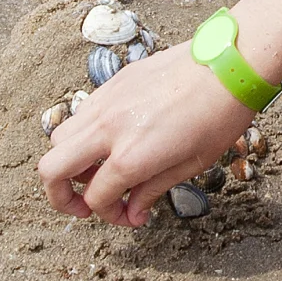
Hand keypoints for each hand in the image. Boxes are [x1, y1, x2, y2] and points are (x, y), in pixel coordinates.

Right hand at [37, 41, 255, 226]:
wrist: (229, 63)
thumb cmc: (219, 115)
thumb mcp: (190, 165)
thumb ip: (152, 190)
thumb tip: (133, 214)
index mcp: (131, 156)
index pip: (96, 198)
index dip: (110, 215)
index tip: (130, 216)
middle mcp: (109, 129)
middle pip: (52, 169)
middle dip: (60, 196)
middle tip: (83, 206)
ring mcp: (106, 102)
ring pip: (59, 139)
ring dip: (70, 162)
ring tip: (99, 170)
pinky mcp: (112, 83)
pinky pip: (80, 114)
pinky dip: (83, 135)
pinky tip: (111, 140)